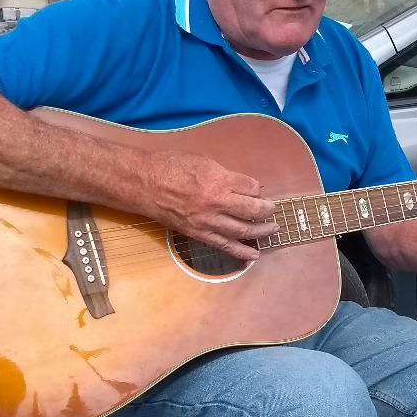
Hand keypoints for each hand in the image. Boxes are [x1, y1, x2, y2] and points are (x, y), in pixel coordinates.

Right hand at [150, 151, 277, 260]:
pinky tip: (254, 254)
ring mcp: (207, 220)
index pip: (250, 187)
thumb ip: (226, 174)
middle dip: (267, 210)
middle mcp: (215, 202)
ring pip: (243, 230)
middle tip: (273, 210)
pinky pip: (224, 246)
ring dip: (261, 231)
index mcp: (217, 180)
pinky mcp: (198, 234)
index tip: (258, 190)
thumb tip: (244, 185)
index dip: (258, 189)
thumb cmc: (169, 167)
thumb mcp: (202, 161)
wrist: (144, 184)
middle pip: (252, 209)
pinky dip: (242, 251)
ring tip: (272, 230)